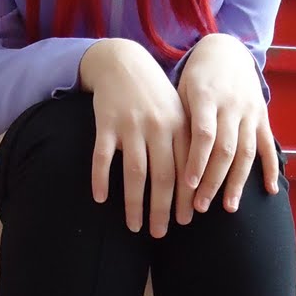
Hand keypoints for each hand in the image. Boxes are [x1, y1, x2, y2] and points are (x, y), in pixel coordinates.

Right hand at [79, 39, 188, 236]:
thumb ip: (187, 143)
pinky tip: (100, 199)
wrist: (123, 62)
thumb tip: (196, 186)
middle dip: (162, 209)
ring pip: (134, 172)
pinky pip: (102, 157)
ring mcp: (131, 125)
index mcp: (180, 126)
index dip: (187, 197)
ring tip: (134, 226)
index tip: (186, 221)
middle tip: (159, 233)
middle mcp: (158, 126)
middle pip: (163, 176)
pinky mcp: (105, 123)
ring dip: (134, 203)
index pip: (187, 168)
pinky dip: (101, 179)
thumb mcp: (178, 113)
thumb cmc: (155, 95)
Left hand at [175, 34, 279, 223]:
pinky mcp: (262, 117)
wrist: (227, 51)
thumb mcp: (182, 89)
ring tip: (229, 207)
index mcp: (206, 97)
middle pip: (225, 149)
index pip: (203, 135)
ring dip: (238, 182)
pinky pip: (267, 145)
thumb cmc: (196, 76)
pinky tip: (269, 190)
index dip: (196, 161)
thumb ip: (178, 119)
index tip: (186, 186)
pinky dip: (271, 168)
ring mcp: (250, 112)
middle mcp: (231, 105)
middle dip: (213, 180)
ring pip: (246, 152)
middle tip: (199, 207)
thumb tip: (160, 158)